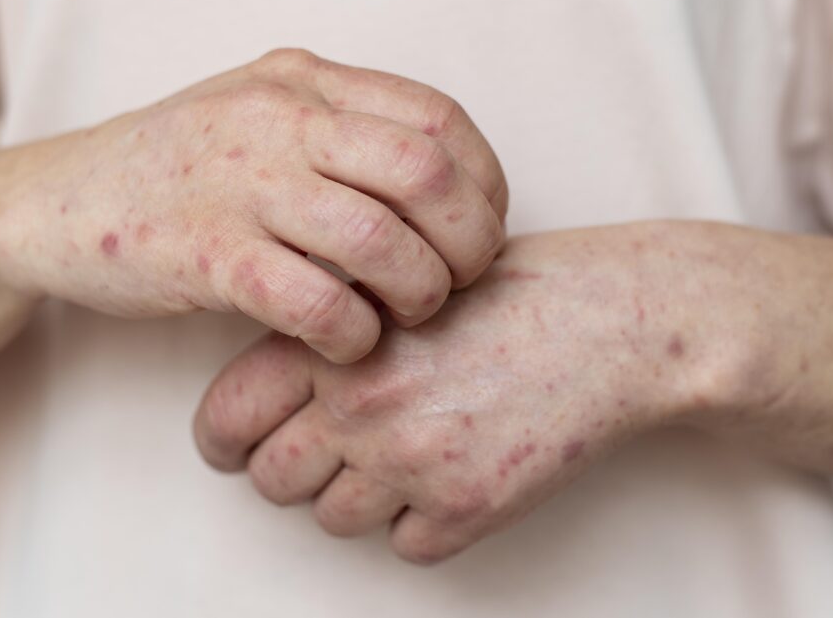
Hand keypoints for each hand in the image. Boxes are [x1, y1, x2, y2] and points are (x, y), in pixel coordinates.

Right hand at [0, 49, 506, 361]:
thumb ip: (343, 134)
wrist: (54, 200)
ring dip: (417, 293)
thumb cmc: (180, 171)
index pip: (440, 120)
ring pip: (379, 241)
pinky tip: (345, 342)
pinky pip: (313, 301)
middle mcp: (278, 118)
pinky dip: (351, 335)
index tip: (478, 232)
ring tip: (403, 314)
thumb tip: (449, 193)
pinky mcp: (203, 252)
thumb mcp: (261, 118)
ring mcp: (238, 182)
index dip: (483, 185)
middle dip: (468, 243)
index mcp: (304, 81)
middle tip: (456, 283)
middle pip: (428, 175)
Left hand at [194, 224, 757, 562]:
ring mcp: (410, 462)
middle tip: (337, 452)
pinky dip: (424, 522)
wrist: (609, 319)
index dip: (223, 439)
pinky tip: (459, 469)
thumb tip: (273, 395)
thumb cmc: (512, 294)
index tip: (234, 448)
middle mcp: (359, 407)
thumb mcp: (404, 287)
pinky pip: (406, 546)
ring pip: (336, 521)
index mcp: (335, 344)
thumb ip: (333, 336)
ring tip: (414, 448)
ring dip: (364, 497)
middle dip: (297, 472)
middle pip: (274, 481)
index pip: (228, 414)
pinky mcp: (465, 507)